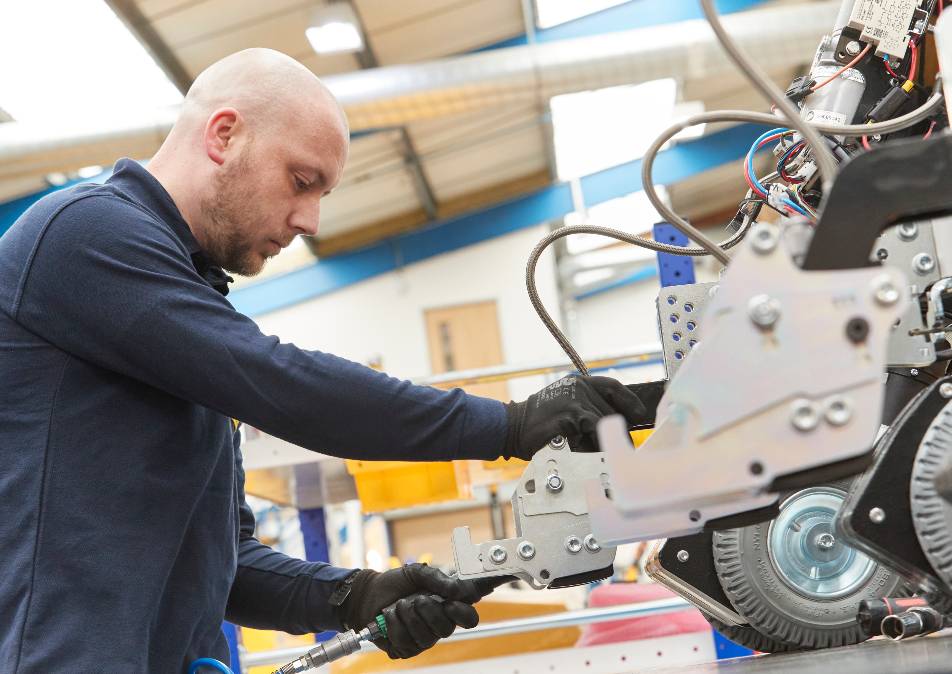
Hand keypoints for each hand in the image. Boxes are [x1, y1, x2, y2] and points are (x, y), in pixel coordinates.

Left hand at [333, 563, 508, 658]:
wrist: (368, 595)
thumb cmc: (394, 584)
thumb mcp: (417, 572)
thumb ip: (438, 579)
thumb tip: (458, 589)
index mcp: (446, 606)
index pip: (468, 617)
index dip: (465, 611)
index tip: (452, 601)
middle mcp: (438, 625)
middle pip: (447, 629)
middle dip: (429, 611)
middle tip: (416, 599)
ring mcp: (422, 639)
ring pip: (426, 637)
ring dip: (408, 617)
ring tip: (399, 606)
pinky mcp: (406, 649)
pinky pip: (406, 642)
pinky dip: (395, 626)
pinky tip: (390, 618)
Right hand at [503, 375, 648, 458]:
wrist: (513, 427)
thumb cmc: (539, 422)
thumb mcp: (564, 405)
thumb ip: (586, 407)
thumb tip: (615, 421)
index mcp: (578, 383)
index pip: (612, 386)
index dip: (629, 400)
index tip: (640, 413)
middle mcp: (578, 387)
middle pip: (612, 410)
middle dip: (617, 430)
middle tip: (620, 445)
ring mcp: (575, 400)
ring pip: (605, 422)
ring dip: (605, 439)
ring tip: (598, 450)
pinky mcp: (571, 415)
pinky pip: (595, 431)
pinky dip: (594, 443)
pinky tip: (587, 449)